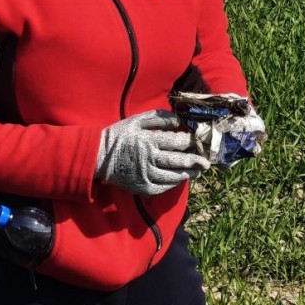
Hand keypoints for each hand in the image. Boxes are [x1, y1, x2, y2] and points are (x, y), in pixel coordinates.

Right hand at [95, 109, 209, 196]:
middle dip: (195, 161)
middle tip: (206, 163)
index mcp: (149, 141)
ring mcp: (146, 175)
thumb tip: (178, 120)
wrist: (98, 157)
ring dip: (188, 174)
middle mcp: (149, 159)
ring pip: (173, 176)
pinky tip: (180, 180)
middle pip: (178, 160)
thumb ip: (158, 118)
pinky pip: (163, 187)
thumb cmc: (119, 136)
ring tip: (198, 172)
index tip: (196, 141)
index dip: (189, 141)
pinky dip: (173, 184)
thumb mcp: (136, 121)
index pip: (176, 141)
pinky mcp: (142, 187)